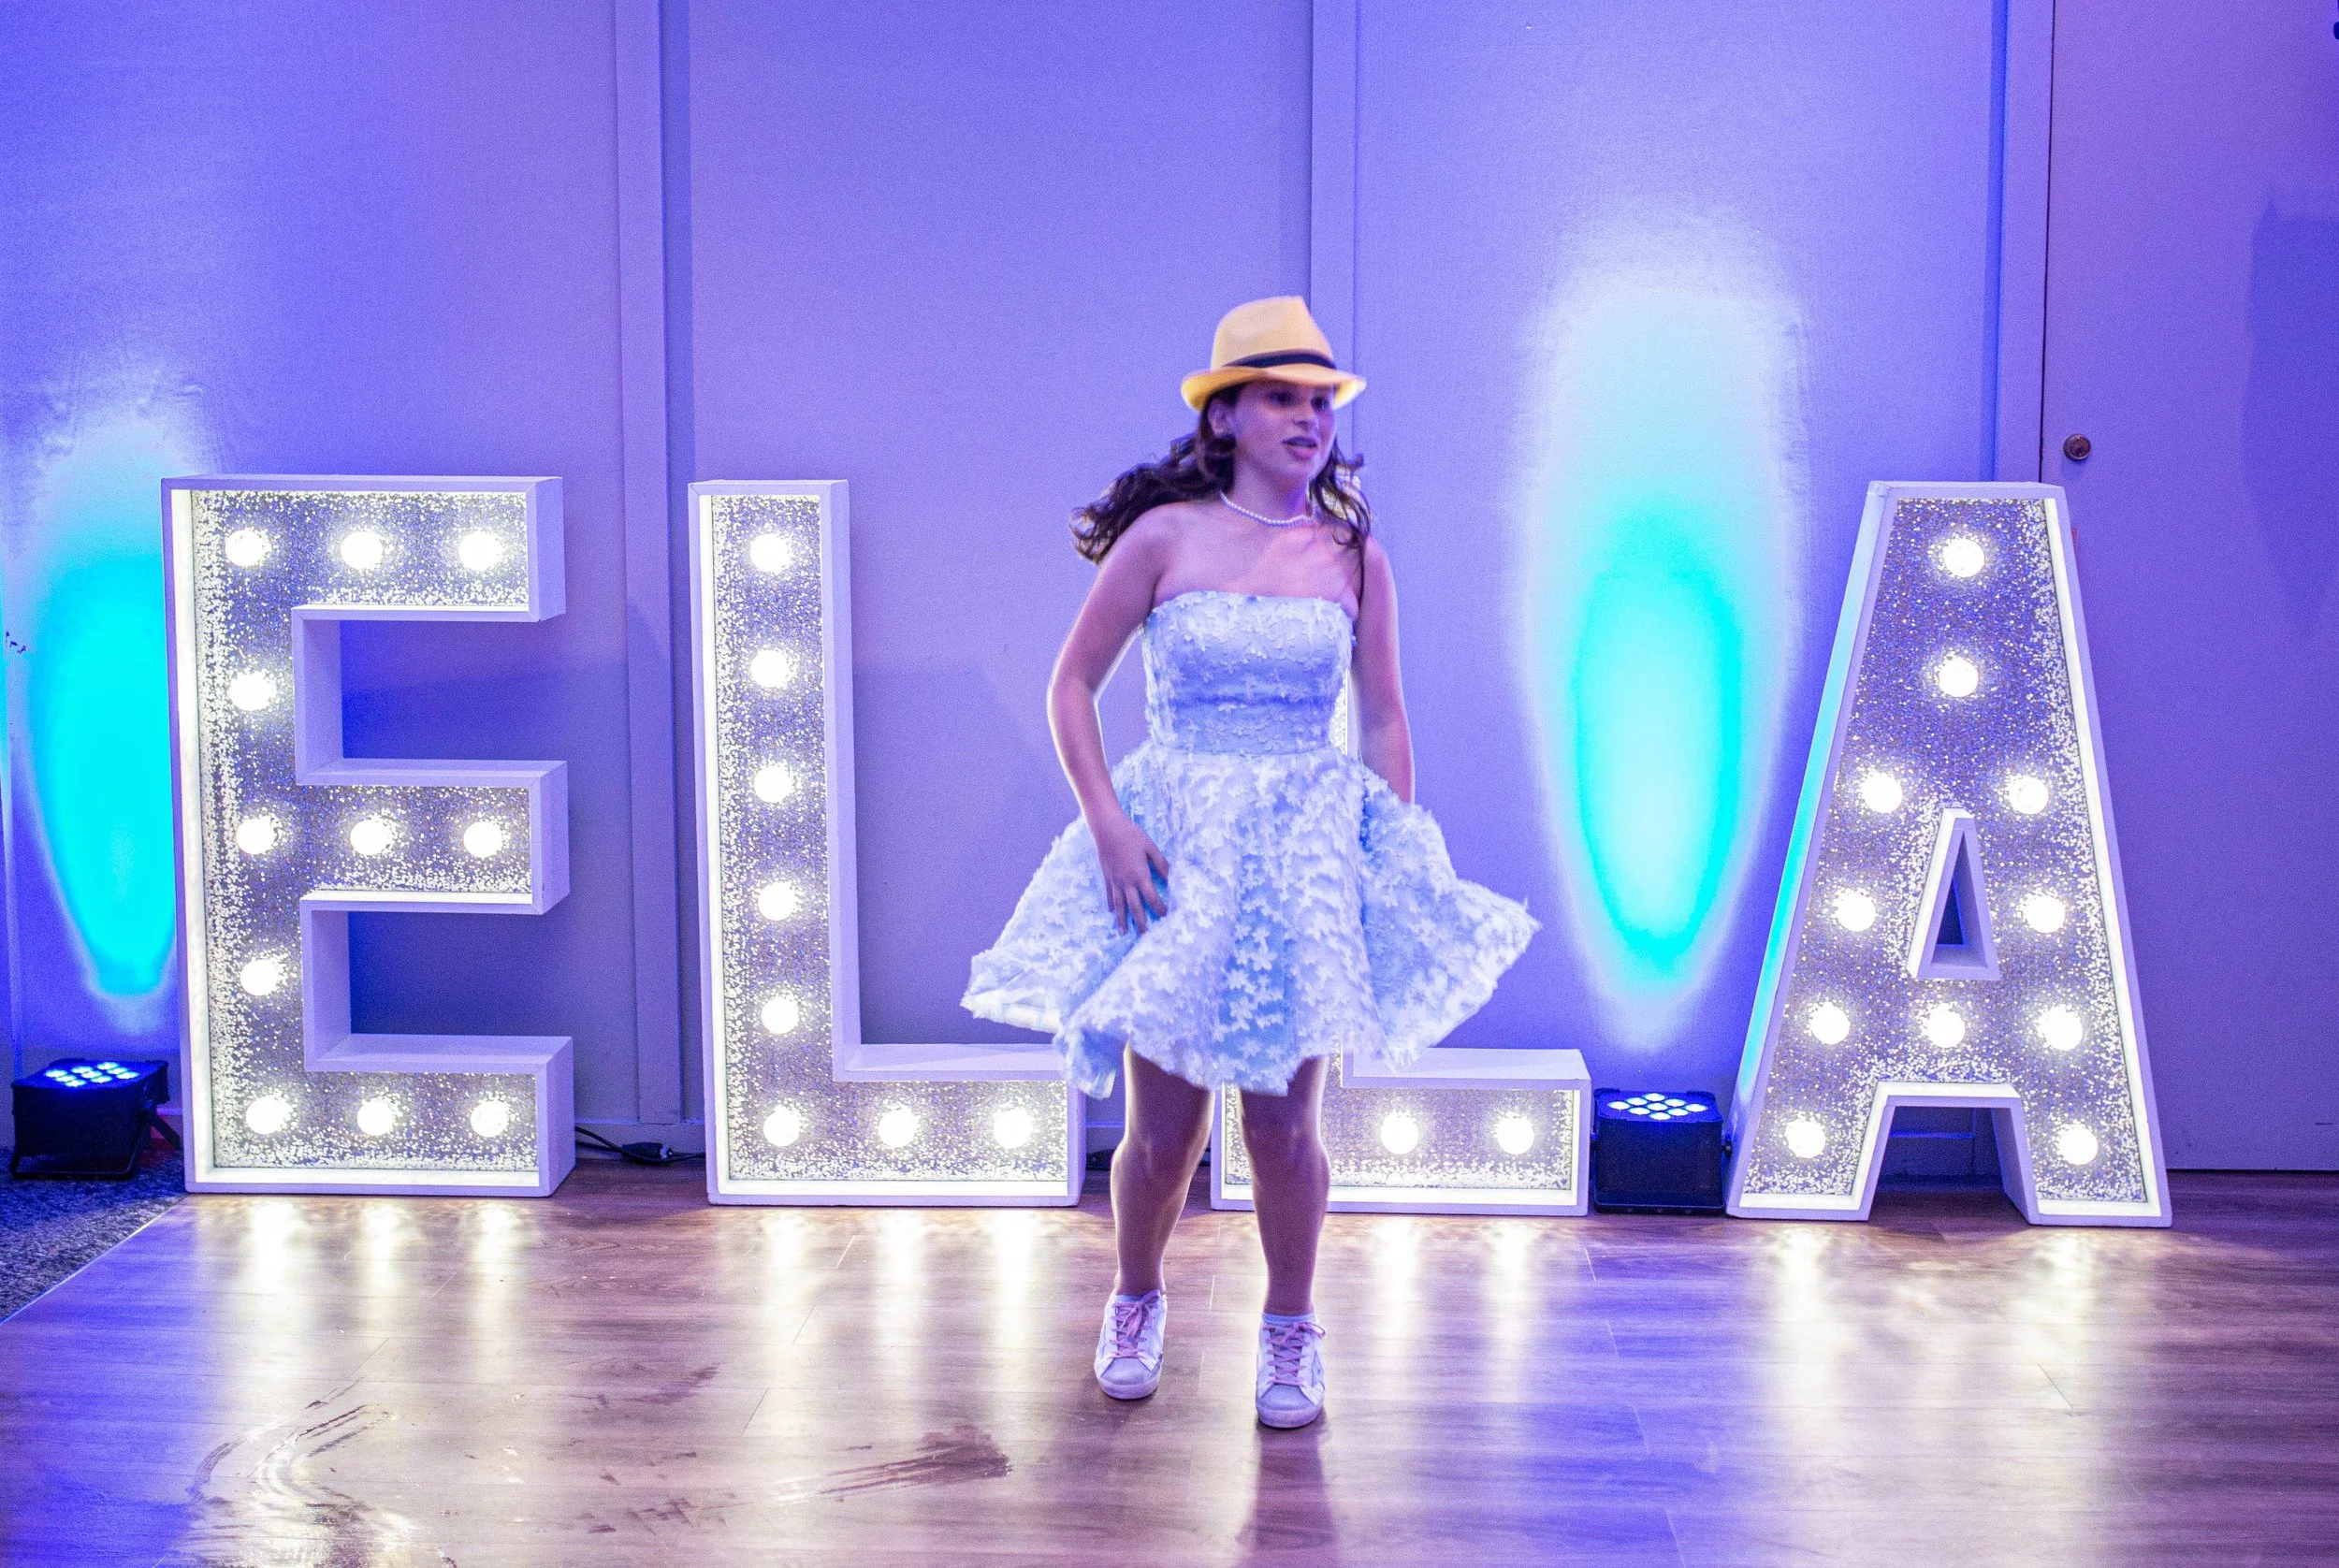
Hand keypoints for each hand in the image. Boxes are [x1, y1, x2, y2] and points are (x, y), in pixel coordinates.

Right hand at [1092, 813, 1169, 934]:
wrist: (1107, 827)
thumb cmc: (1131, 835)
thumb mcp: (1150, 847)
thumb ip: (1161, 864)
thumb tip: (1172, 877)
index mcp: (1140, 875)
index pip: (1152, 897)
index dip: (1159, 909)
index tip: (1166, 917)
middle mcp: (1126, 882)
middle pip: (1135, 907)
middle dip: (1141, 922)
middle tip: (1145, 936)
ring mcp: (1115, 880)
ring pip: (1119, 905)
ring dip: (1122, 920)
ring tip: (1123, 933)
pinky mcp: (1107, 876)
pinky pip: (1109, 894)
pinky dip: (1111, 904)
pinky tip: (1112, 912)